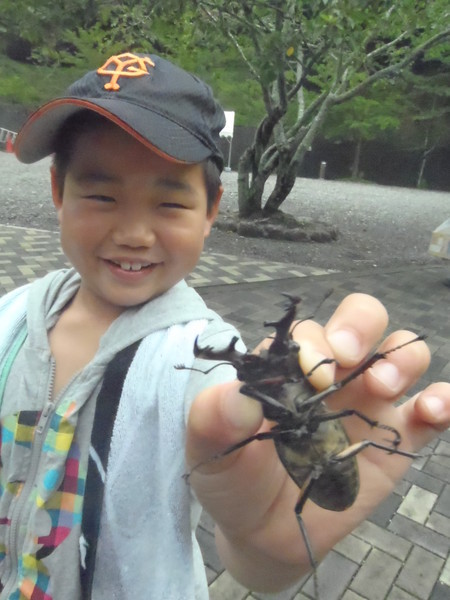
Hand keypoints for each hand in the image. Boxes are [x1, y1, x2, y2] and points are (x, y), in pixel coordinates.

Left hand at [186, 293, 449, 591]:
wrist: (264, 535)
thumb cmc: (235, 482)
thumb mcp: (210, 453)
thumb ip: (211, 421)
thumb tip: (235, 395)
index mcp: (288, 369)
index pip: (308, 332)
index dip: (313, 340)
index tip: (311, 374)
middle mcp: (332, 377)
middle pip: (360, 321)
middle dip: (360, 325)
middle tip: (349, 359)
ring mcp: (366, 404)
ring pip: (400, 355)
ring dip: (401, 358)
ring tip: (383, 387)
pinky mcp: (395, 440)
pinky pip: (431, 411)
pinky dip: (443, 400)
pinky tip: (434, 409)